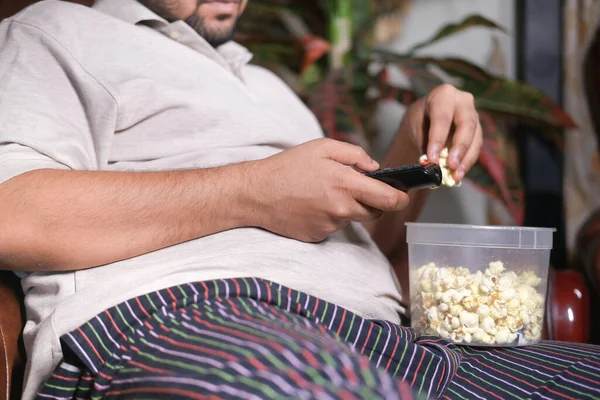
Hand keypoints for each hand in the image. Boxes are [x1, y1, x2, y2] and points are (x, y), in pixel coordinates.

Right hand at [249, 138, 408, 241]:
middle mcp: (341, 209)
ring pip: (352, 219)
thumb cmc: (288, 167)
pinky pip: (333, 227)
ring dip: (347, 208)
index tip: (403, 196)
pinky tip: (311, 205)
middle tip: (355, 188)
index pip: (388, 199)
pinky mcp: (318, 236)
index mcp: (345, 184)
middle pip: (374, 213)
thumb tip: (374, 167)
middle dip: (373, 202)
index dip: (401, 198)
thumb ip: (355, 154)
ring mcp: (329, 226)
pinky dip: (328, 217)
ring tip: (322, 193)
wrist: (257, 193)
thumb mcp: (322, 147)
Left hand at [402, 84, 482, 180]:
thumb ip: (425, 144)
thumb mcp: (417, 128)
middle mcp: (463, 101)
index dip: (438, 138)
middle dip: (459, 147)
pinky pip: (476, 147)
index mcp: (444, 95)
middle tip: (450, 166)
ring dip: (465, 159)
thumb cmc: (421, 120)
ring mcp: (473, 115)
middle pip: (466, 124)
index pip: (442, 117)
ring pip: (475, 137)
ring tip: (455, 175)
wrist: (427, 118)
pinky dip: (467, 162)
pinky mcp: (478, 130)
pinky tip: (459, 174)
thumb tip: (431, 165)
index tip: (433, 158)